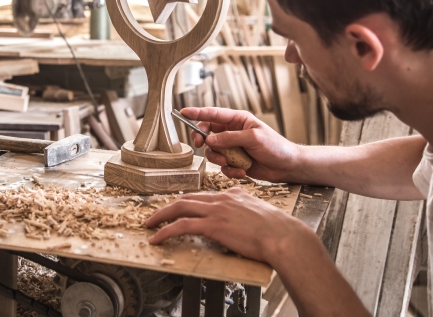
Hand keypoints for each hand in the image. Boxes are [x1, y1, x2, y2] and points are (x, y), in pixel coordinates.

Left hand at [145, 188, 309, 263]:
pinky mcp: (213, 225)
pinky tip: (157, 238)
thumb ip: (244, 205)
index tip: (176, 209)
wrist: (282, 236)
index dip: (186, 203)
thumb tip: (238, 208)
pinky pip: (181, 226)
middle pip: (186, 199)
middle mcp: (221, 199)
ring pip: (179, 208)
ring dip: (160, 216)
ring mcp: (216, 210)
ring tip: (149, 225)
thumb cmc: (276, 229)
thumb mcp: (258, 209)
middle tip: (155, 215)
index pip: (201, 196)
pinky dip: (165, 231)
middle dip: (167, 207)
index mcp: (231, 194)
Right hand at [180, 107, 299, 180]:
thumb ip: (230, 138)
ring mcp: (232, 148)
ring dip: (218, 159)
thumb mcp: (253, 138)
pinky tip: (242, 171)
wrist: (287, 166)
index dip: (197, 113)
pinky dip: (230, 170)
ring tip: (229, 163)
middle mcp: (232, 132)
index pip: (213, 114)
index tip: (183, 112)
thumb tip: (211, 140)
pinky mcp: (234, 162)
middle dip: (203, 140)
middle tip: (202, 145)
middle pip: (208, 133)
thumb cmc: (276, 147)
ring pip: (213, 152)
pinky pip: (222, 166)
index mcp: (238, 120)